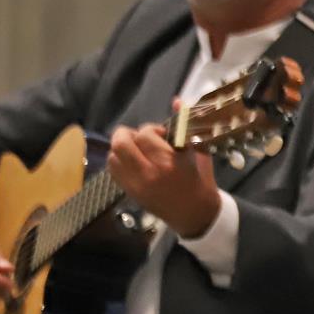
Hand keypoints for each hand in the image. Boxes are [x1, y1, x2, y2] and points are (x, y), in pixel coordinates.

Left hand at [108, 115, 221, 239]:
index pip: (145, 134)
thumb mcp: (197, 151)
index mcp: (169, 162)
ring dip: (121, 148)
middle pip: (121, 144)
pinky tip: (130, 161)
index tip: (162, 135)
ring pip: (113, 156)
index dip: (151, 130)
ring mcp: (136, 184)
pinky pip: (113, 170)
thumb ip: (185, 125)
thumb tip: (176, 100)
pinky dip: (117, 161)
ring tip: (134, 149)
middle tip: (138, 137)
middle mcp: (149, 172)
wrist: (195, 212)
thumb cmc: (199, 179)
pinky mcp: (130, 192)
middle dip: (126, 134)